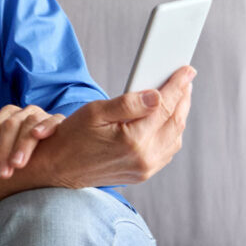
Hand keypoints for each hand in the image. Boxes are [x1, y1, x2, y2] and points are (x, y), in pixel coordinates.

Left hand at [0, 105, 65, 178]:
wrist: (53, 151)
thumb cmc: (20, 153)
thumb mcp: (2, 150)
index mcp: (6, 116)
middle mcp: (22, 113)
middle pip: (8, 126)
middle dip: (3, 151)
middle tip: (1, 175)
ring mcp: (41, 115)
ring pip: (29, 124)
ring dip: (22, 144)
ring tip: (17, 164)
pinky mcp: (59, 121)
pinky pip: (54, 120)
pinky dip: (45, 126)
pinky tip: (38, 135)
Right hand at [33, 65, 195, 188]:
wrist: (58, 168)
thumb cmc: (72, 137)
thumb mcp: (95, 112)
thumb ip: (128, 103)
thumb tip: (156, 95)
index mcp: (133, 140)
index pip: (164, 107)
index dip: (178, 86)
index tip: (187, 71)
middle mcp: (143, 158)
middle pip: (175, 123)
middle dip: (183, 98)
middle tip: (185, 80)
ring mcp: (145, 169)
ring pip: (175, 138)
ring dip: (178, 116)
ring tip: (176, 97)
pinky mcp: (142, 174)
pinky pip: (166, 151)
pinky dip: (171, 133)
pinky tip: (165, 120)